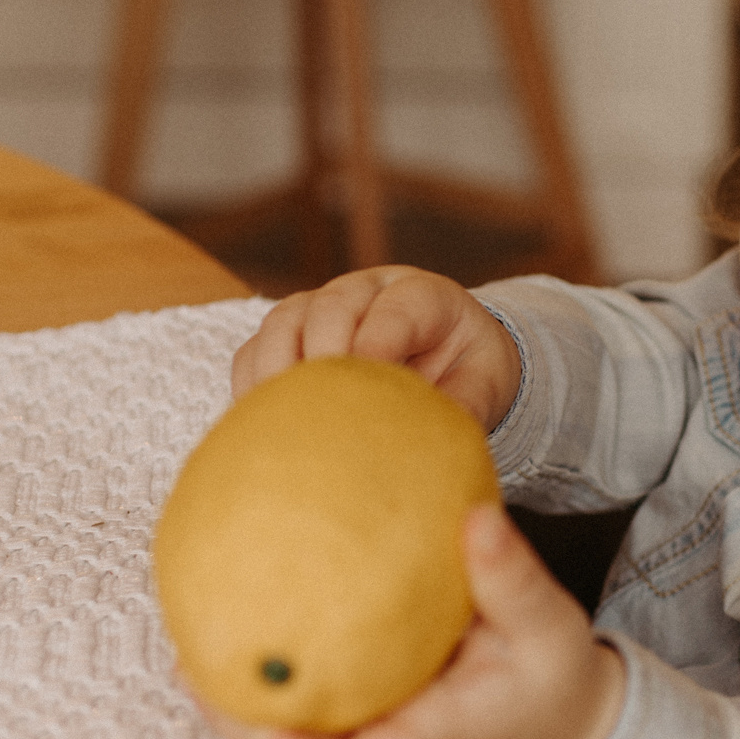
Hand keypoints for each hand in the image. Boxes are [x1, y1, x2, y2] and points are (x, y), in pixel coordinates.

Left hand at [202, 505, 627, 738]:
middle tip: (192, 667)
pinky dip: (278, 667)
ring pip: (299, 734)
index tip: (263, 729)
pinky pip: (315, 699)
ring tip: (191, 641)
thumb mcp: (549, 625)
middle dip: (243, 726)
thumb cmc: (554, 675)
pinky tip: (244, 611)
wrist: (562, 716)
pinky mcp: (371, 714)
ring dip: (245, 699)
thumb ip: (512, 578)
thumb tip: (475, 518)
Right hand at [232, 266, 521, 432]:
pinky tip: (259, 427)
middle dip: (322, 356)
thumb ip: (467, 406)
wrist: (451, 355)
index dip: (378, 344)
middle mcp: (368, 290)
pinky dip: (253, 385)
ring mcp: (323, 306)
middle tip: (321, 411)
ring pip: (284, 321)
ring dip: (276, 370)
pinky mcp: (292, 335)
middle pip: (331, 306)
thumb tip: (435, 449)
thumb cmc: (468, 369)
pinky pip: (256, 350)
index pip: (397, 308)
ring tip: (278, 422)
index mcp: (424, 295)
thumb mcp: (486, 383)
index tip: (369, 388)